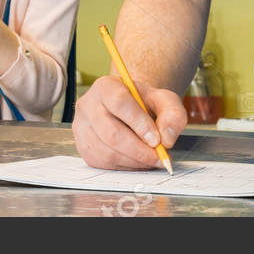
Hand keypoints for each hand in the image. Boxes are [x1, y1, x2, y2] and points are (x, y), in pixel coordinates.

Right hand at [72, 75, 186, 169]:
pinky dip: (125, 166)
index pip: (119, 103)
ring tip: (151, 159)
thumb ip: (172, 115)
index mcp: (106, 86)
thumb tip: (167, 139)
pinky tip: (137, 160)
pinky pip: (103, 163)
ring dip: (134, 161)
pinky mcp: (82, 146)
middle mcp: (88, 105)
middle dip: (139, 150)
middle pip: (111, 133)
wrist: (129, 109)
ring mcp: (81, 127)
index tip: (157, 140)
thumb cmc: (145, 104)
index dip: (139, 123)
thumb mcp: (164, 101)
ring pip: (107, 152)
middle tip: (159, 157)